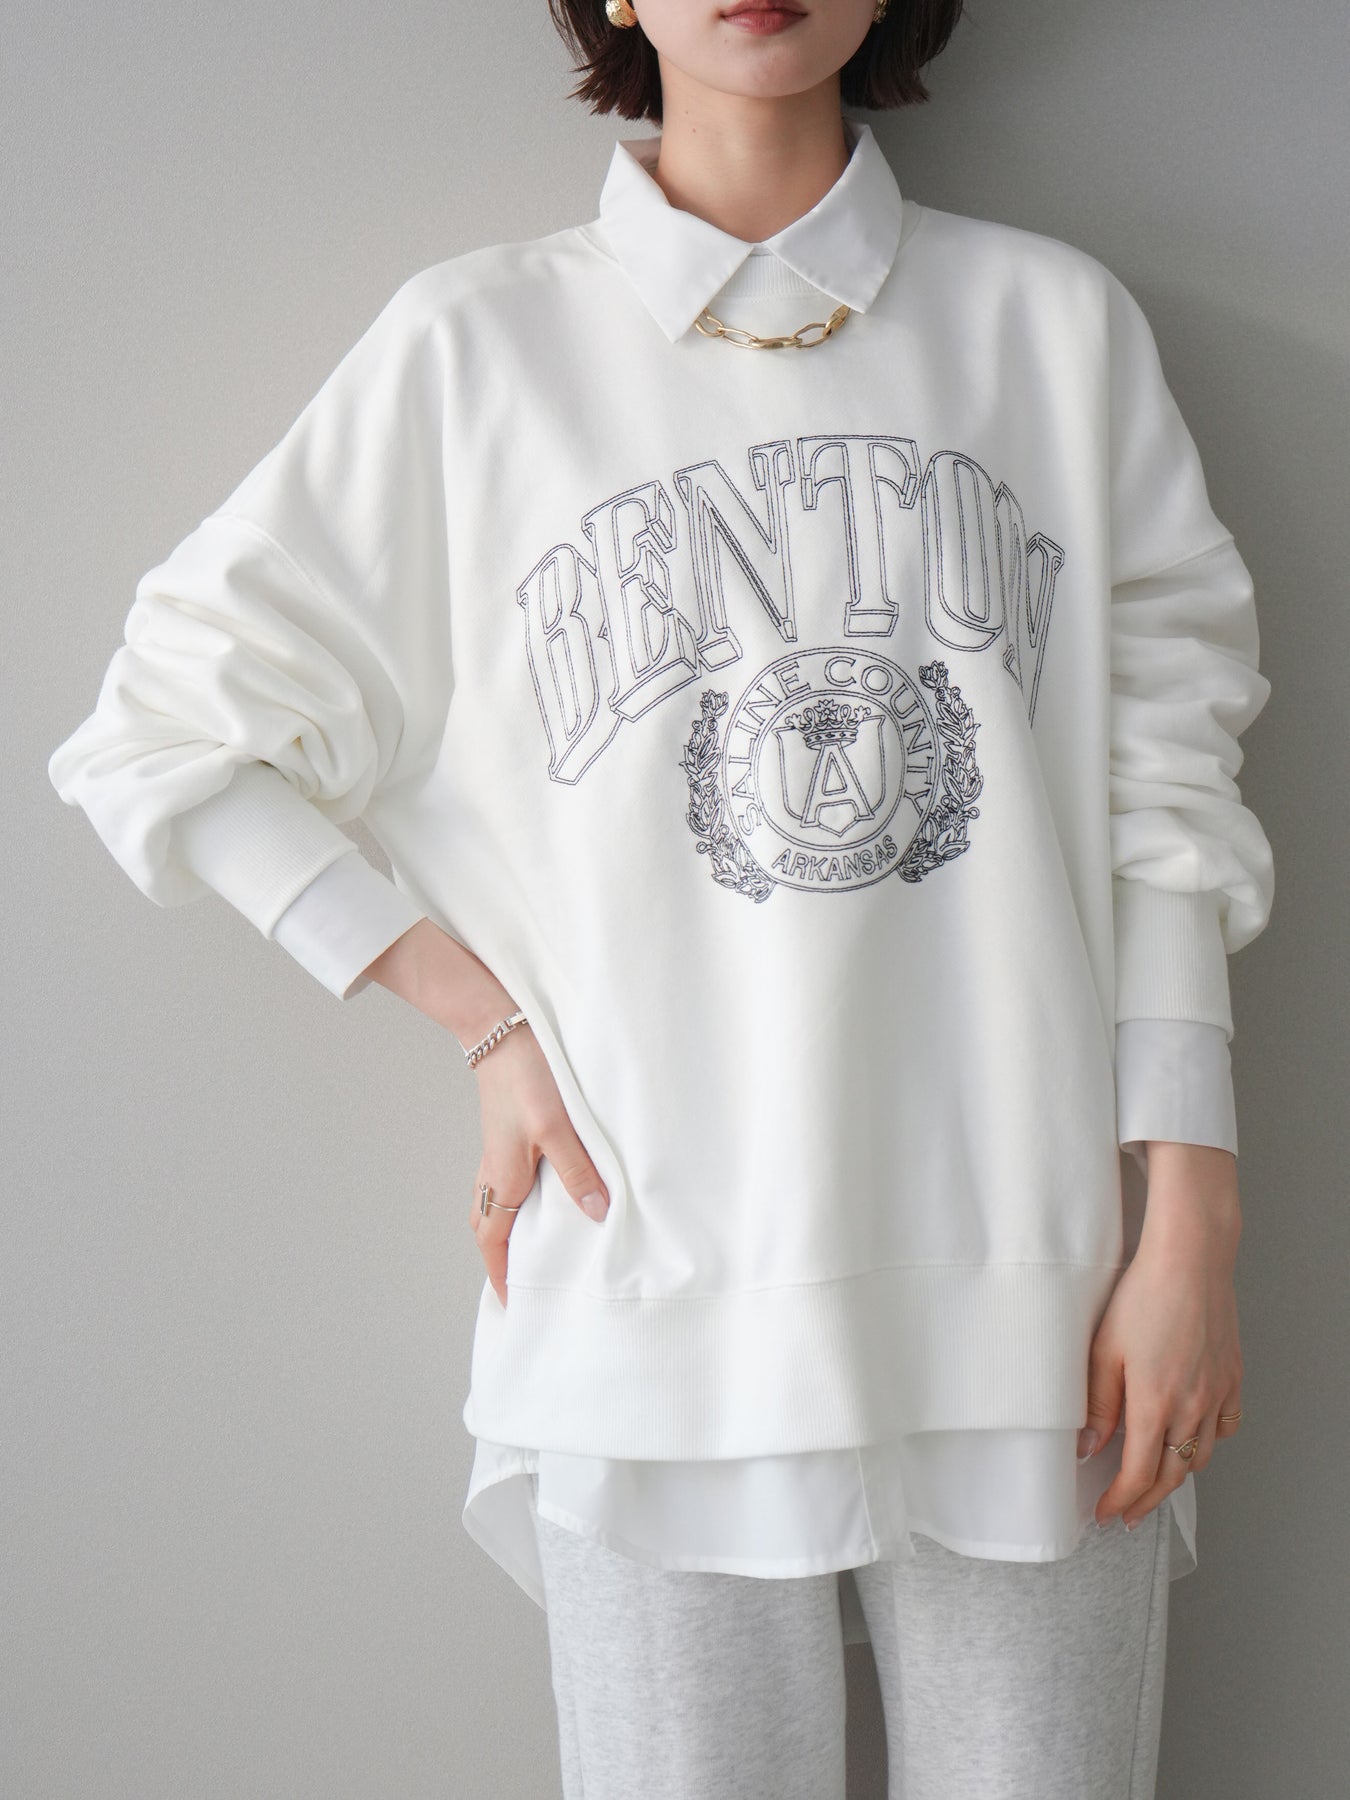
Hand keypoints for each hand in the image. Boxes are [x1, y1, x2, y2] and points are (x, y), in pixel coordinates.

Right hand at [467, 1020, 609, 1309]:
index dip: (501, 1275)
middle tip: (520, 1281)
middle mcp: (493, 1171)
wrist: (498, 1031)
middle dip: (498, 1259)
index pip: (493, 1241)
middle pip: (487, 1228)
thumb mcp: (558, 1127)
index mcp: (502, 1178)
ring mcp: (496, 1153)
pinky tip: (536, 1196)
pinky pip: (500, 1182)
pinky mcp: (504, 1135)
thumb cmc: (526, 1077)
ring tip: (527, 1249)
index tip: (513, 1303)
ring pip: (491, 1205)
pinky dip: (510, 1202)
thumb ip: (578, 1172)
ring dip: (503, 1230)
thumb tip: (597, 1214)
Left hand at [1079, 1143, 1243, 1528]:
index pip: (1139, 1474)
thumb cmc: (1142, 1296)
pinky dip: (1209, 1442)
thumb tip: (1086, 1447)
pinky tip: (1194, 1439)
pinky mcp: (1232, 1377)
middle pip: (1172, 1474)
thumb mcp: (1103, 1349)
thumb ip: (1096, 1403)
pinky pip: (1226, 1426)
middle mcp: (1192, 1407)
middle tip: (1127, 1513)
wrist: (1190, 1260)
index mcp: (1155, 1403)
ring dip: (1176, 1474)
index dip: (1120, 1499)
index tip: (1104, 1513)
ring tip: (1155, 1481)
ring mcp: (1217, 1393)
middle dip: (1146, 1500)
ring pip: (1200, 1455)